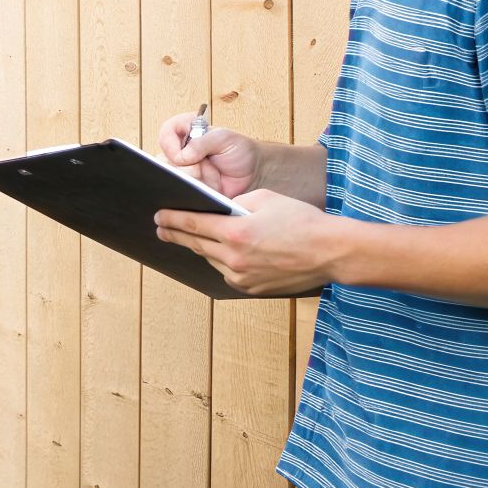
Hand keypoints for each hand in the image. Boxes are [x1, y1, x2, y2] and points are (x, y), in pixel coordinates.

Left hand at [154, 189, 345, 295]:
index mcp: (235, 232)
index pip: (192, 224)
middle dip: (176, 234)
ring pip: (211, 259)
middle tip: (160, 228)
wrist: (330, 252)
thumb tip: (219, 208)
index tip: (157, 217)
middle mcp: (234, 258)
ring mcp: (241, 276)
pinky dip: (223, 261)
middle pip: (196, 244)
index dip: (172, 220)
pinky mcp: (251, 288)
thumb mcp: (266, 199)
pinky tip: (223, 253)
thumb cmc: (302, 220)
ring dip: (200, 248)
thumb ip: (237, 203)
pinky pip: (227, 272)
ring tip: (188, 238)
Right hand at [158, 112, 260, 197]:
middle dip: (184, 168)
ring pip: (172, 179)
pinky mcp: (189, 187)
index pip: (165, 134)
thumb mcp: (224, 138)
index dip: (169, 145)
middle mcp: (180, 151)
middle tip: (201, 168)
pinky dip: (196, 192)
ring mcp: (183, 171)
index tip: (181, 155)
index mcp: (185, 132)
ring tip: (213, 178)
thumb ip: (202, 142)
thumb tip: (182, 156)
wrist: (253, 173)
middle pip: (163, 161)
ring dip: (193, 180)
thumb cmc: (239, 150)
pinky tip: (211, 188)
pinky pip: (182, 193)